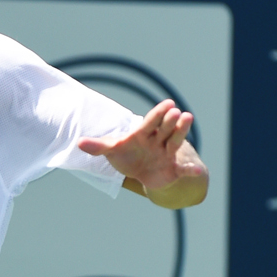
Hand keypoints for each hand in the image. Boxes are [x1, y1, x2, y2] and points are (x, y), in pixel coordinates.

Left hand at [77, 99, 206, 208]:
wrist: (143, 173)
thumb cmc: (127, 156)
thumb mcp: (112, 151)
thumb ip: (98, 147)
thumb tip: (78, 143)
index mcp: (143, 134)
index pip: (151, 122)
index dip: (158, 114)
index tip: (168, 103)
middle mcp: (158, 141)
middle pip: (165, 129)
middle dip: (170, 121)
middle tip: (176, 112)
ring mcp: (167, 154)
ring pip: (175, 142)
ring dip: (182, 132)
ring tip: (189, 119)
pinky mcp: (173, 170)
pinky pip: (183, 170)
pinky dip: (190, 171)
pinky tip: (197, 171)